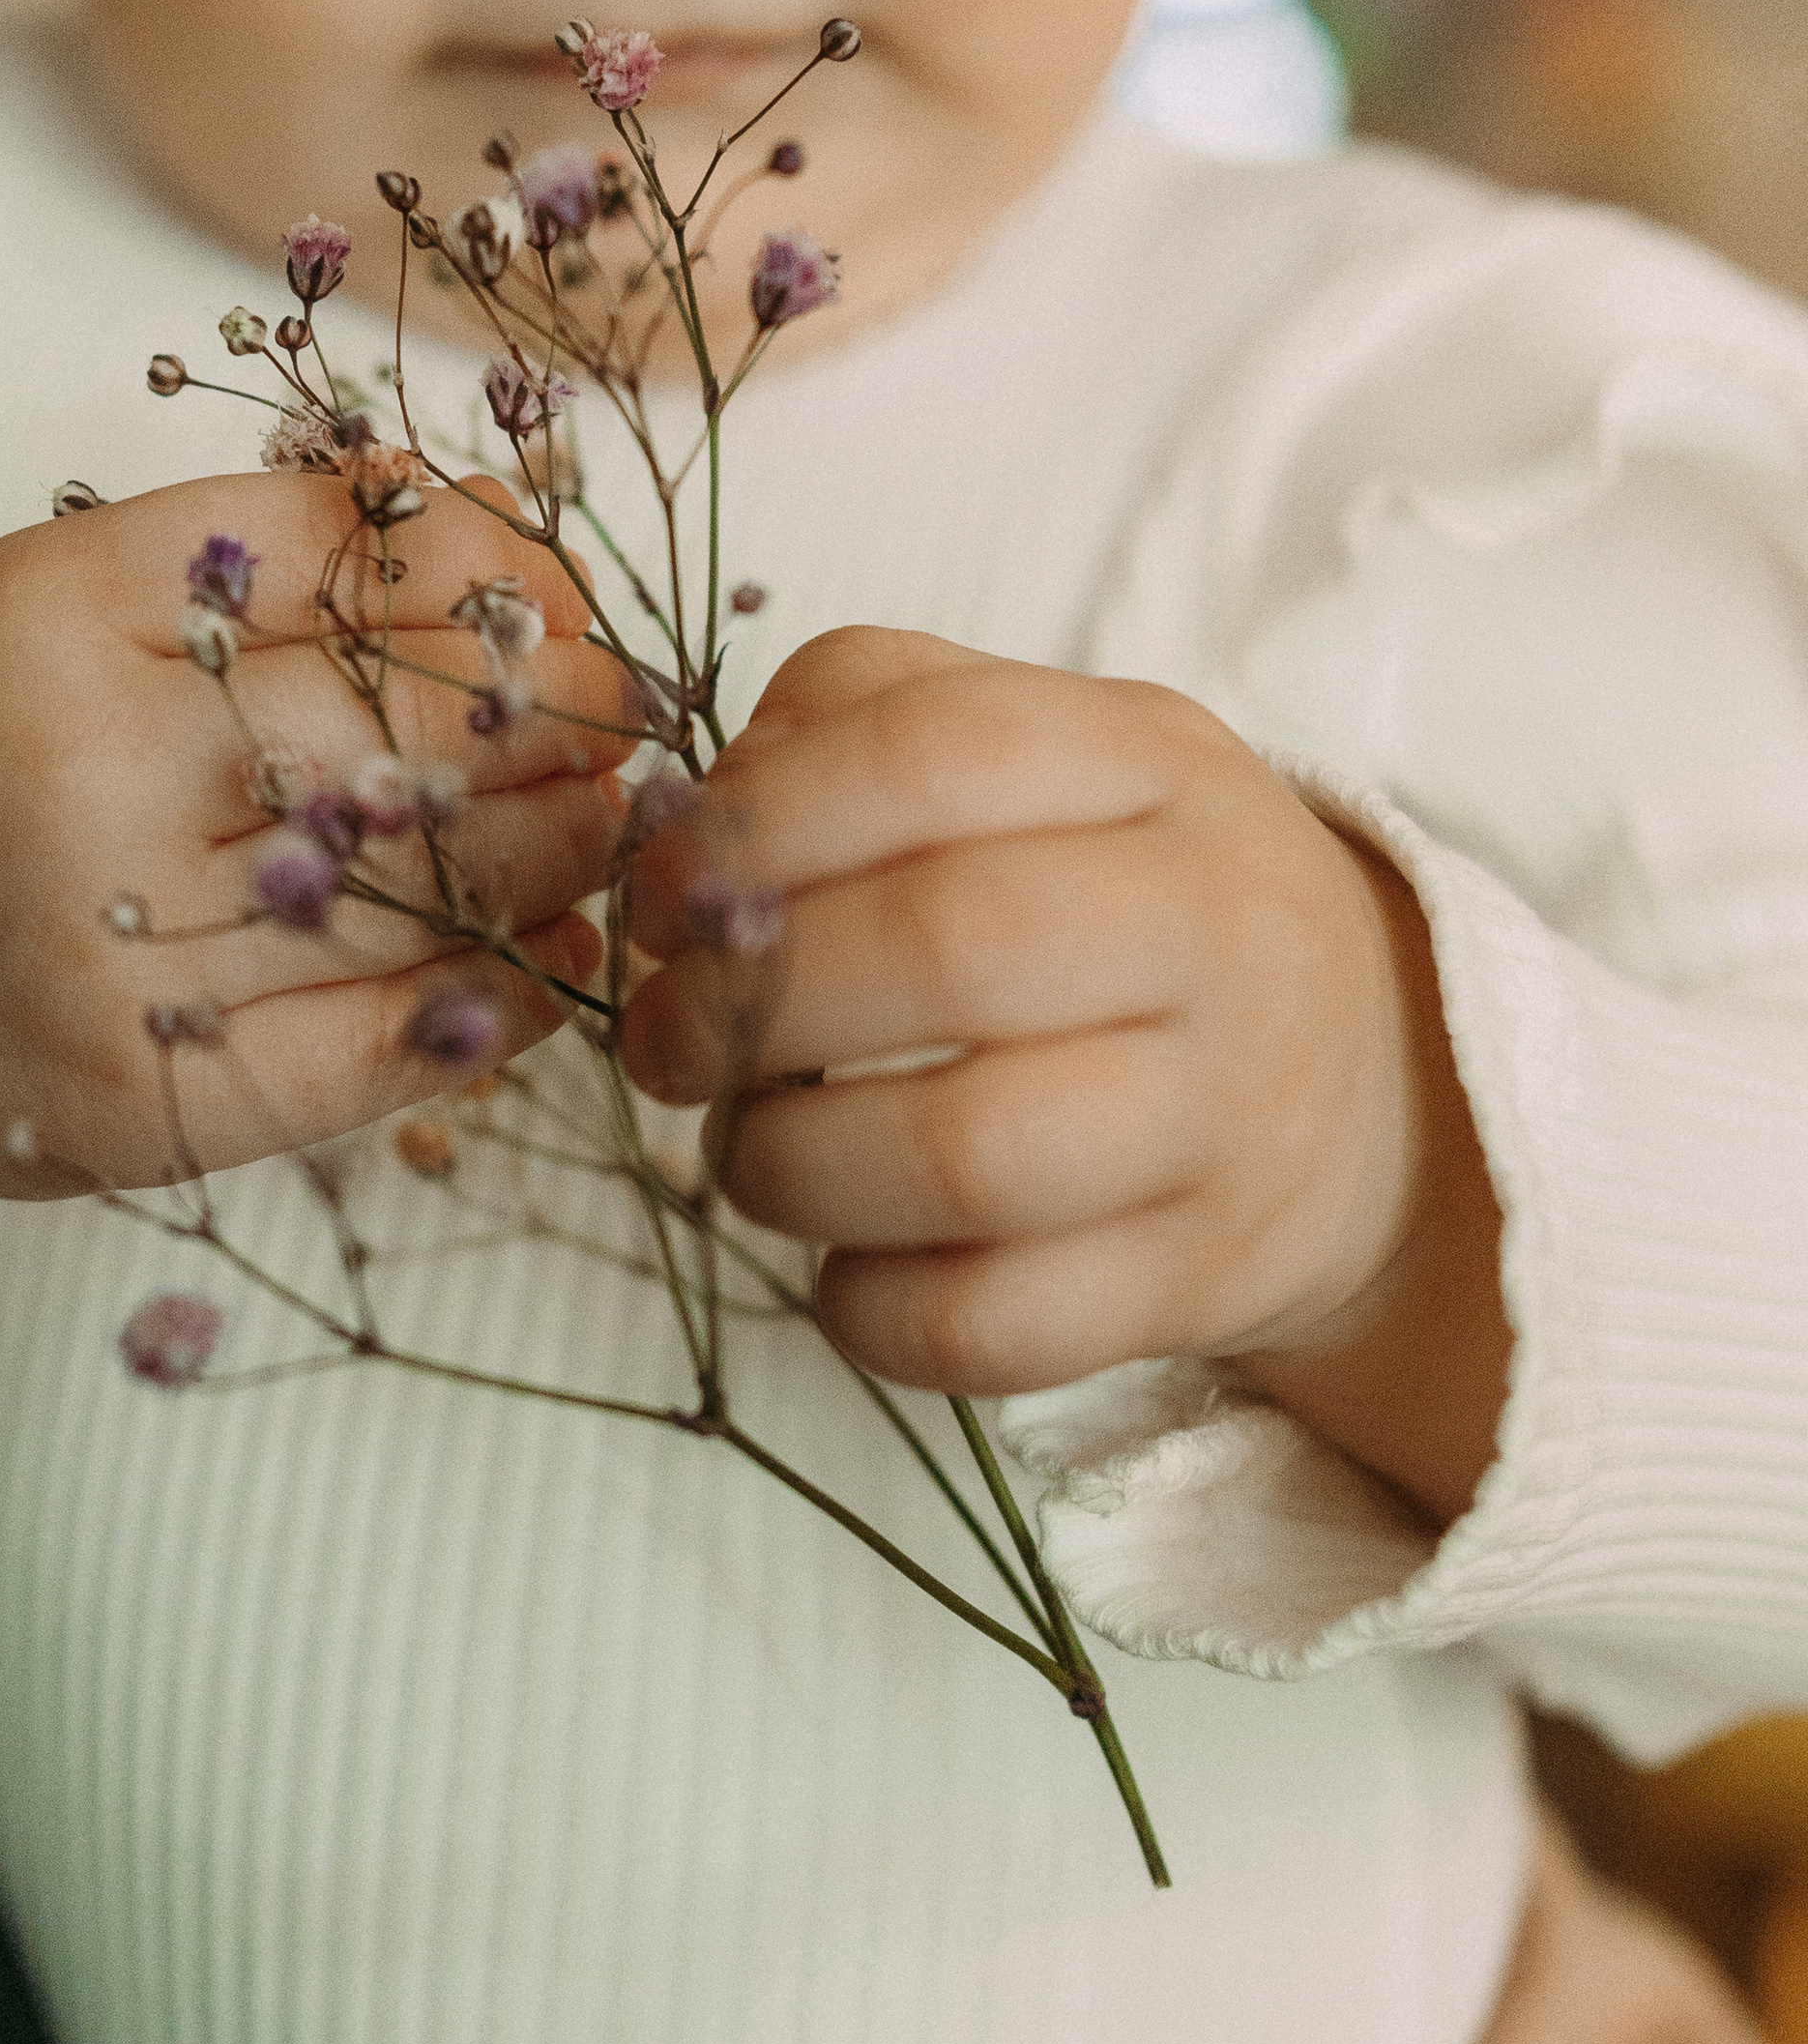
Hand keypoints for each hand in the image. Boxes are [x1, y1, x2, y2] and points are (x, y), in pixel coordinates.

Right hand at [0, 472, 630, 1318]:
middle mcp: (72, 769)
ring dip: (560, 851)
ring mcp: (102, 949)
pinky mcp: (138, 1102)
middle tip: (623, 717)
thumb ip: (273, 553)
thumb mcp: (69, 599)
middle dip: (563, 712)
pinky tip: (549, 961)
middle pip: (407, 722)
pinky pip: (382, 1047)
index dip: (503, 570)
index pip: (353, 551)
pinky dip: (502, 1001)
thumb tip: (522, 537)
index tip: (563, 598)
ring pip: (423, 887)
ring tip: (603, 825)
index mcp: (53, 608)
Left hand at [620, 628, 1506, 1524]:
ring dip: (787, 1162)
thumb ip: (875, 719)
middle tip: (669, 1039)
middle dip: (747, 1003)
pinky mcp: (1202, 1281)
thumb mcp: (1062, 752)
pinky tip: (840, 1261)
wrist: (1380, 1087)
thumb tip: (703, 816)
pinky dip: (867, 1306)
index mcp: (1156, 764)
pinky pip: (994, 1325)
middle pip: (944, 947)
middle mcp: (1214, 926)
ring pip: (961, 1156)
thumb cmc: (1141, 896)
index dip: (757, 823)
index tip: (663, 897)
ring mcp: (1223, 1117)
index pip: (936, 751)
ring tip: (749, 1148)